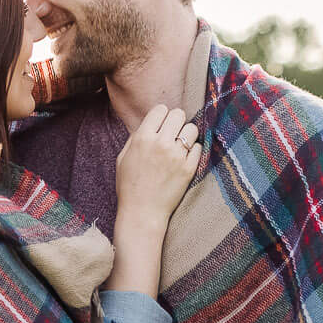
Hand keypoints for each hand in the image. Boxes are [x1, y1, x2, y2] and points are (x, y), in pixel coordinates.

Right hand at [115, 104, 202, 226]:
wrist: (142, 212)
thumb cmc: (129, 185)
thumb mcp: (123, 157)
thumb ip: (136, 137)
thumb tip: (151, 124)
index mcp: (142, 138)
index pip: (161, 109)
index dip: (162, 115)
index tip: (161, 124)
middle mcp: (161, 143)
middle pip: (178, 114)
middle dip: (176, 121)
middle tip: (173, 132)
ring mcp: (177, 156)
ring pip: (192, 129)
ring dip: (187, 134)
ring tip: (180, 145)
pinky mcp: (189, 168)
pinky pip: (199, 147)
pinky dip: (193, 150)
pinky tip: (185, 158)